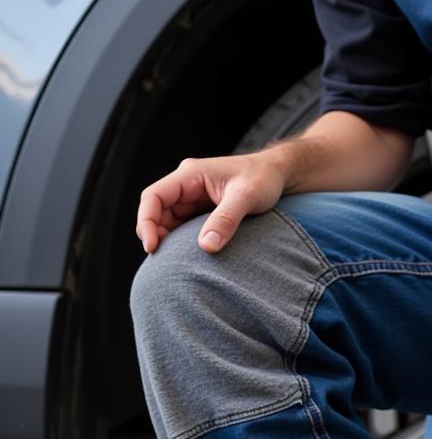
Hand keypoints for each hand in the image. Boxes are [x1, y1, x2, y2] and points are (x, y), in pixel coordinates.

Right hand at [135, 152, 287, 253]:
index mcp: (190, 175)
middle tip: (164, 262)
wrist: (278, 175)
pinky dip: (184, 241)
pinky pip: (186, 227)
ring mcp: (194, 198)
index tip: (152, 246)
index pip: (154, 196)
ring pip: (170, 221)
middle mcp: (187, 185)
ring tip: (176, 263)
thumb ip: (226, 219)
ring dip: (169, 240)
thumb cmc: (263, 179)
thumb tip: (205, 246)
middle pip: (158, 211)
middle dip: (156, 234)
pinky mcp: (204, 210)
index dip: (146, 221)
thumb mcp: (246, 197)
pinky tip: (189, 258)